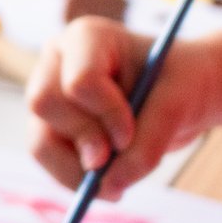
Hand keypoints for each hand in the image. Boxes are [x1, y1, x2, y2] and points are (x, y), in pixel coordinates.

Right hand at [26, 19, 221, 200]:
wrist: (180, 93)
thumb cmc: (181, 84)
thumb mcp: (177, 105)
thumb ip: (148, 141)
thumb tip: (108, 185)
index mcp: (88, 38)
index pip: (80, 80)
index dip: (106, 115)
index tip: (131, 135)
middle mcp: (57, 61)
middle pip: (45, 103)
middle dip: (83, 139)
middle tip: (114, 160)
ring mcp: (49, 94)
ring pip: (40, 140)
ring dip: (77, 170)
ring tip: (117, 183)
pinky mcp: (49, 127)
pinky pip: (48, 162)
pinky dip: (75, 180)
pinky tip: (109, 182)